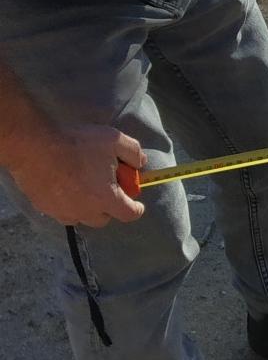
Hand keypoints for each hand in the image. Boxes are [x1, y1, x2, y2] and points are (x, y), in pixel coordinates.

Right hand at [7, 125, 146, 226]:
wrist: (34, 147)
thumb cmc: (78, 144)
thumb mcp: (114, 140)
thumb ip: (133, 153)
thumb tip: (140, 163)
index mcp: (106, 199)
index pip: (129, 214)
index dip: (136, 208)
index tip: (136, 202)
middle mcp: (86, 212)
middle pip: (104, 218)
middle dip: (110, 207)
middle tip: (106, 187)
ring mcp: (63, 212)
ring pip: (82, 217)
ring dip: (88, 207)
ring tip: (84, 187)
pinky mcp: (44, 208)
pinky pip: (62, 212)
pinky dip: (68, 204)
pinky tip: (65, 187)